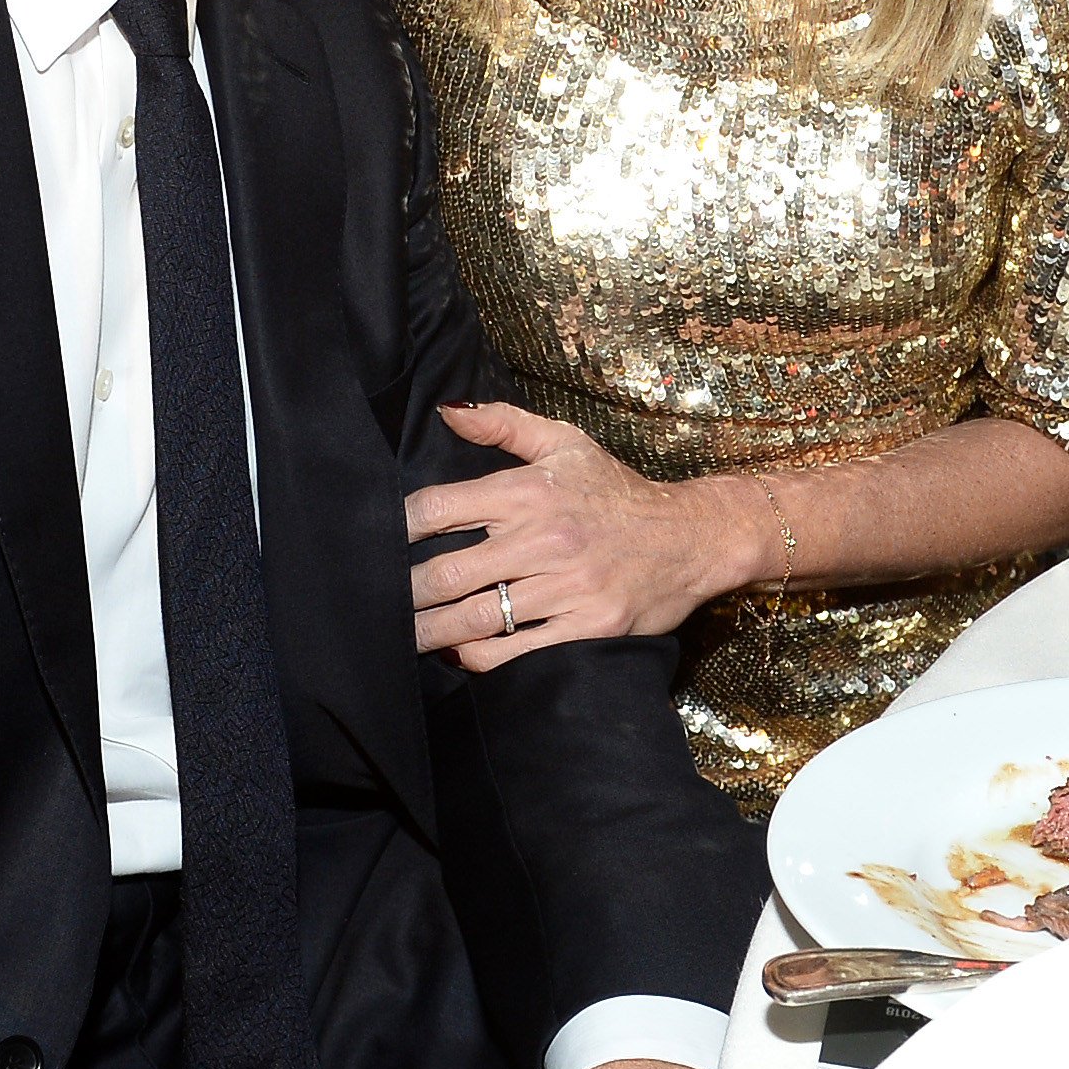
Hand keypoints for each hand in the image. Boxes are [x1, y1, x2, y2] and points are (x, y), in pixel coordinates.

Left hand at [405, 403, 759, 667]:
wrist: (692, 537)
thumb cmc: (618, 492)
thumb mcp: (566, 443)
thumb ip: (503, 424)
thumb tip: (447, 411)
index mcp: (528, 491)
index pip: (438, 509)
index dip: (397, 531)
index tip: (376, 545)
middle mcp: (543, 538)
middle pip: (446, 574)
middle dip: (405, 595)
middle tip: (378, 605)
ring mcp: (566, 586)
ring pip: (474, 618)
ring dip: (430, 633)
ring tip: (405, 636)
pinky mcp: (587, 626)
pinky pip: (515, 651)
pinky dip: (477, 658)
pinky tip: (458, 654)